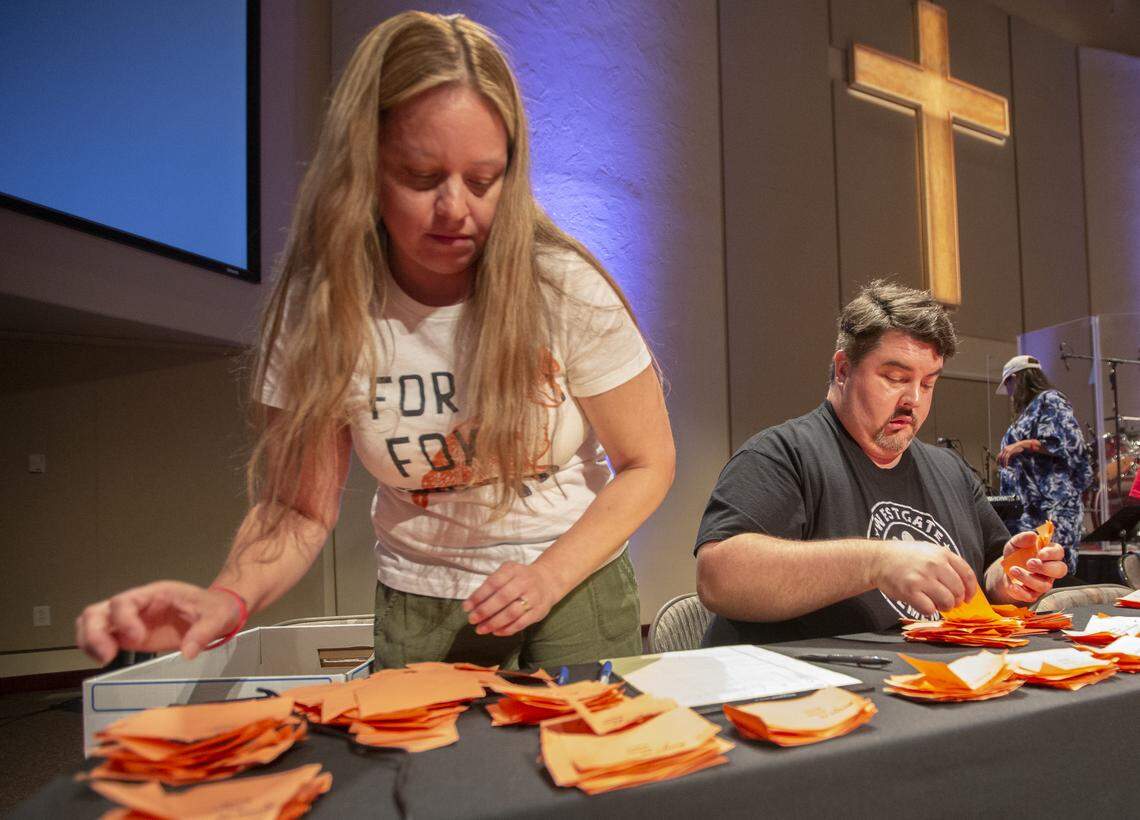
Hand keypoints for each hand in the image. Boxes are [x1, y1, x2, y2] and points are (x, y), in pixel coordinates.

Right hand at [75, 582, 243, 664]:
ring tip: (105, 659)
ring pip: (93, 623)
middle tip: (107, 655)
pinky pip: (102, 638)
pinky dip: (95, 649)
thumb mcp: (217, 617)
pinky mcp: (129, 636)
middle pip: (98, 611)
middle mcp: (137, 605)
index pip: (124, 601)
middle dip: (95, 633)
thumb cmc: (216, 608)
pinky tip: (106, 660)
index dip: (125, 620)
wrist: (217, 613)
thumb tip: (188, 652)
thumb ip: (204, 632)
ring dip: (90, 641)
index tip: (138, 638)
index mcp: (155, 594)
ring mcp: (130, 620)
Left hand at [462, 561, 563, 637]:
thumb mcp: (507, 572)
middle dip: (484, 611)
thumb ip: (491, 584)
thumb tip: (472, 603)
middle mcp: (524, 582)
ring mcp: (533, 597)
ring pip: (512, 613)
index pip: (493, 583)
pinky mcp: (539, 611)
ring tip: (480, 629)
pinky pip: (521, 623)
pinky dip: (507, 629)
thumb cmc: (520, 577)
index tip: (466, 607)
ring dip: (494, 623)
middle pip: (502, 598)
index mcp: (513, 570)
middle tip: (472, 620)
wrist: (548, 581)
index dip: (478, 596)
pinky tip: (495, 632)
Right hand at [871, 541, 978, 616]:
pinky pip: (930, 609)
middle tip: (947, 602)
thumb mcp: (929, 551)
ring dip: (944, 607)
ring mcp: (922, 578)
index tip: (968, 598)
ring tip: (935, 603)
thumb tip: (964, 588)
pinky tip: (922, 603)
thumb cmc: (904, 557)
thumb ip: (947, 565)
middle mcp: (934, 565)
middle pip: (958, 591)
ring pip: (947, 602)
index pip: (967, 575)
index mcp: (942, 554)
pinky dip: (928, 610)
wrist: (878, 559)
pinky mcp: (910, 591)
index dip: (971, 590)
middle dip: (956, 601)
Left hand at [991, 532, 1067, 602]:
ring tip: (1013, 570)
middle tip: (1029, 563)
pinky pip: (1032, 596)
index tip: (1040, 553)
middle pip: (1060, 570)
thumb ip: (1023, 538)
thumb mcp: (1015, 543)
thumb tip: (1033, 536)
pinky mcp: (1033, 593)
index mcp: (1049, 554)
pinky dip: (1022, 592)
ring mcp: (1043, 582)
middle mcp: (1050, 569)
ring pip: (1045, 585)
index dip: (1052, 554)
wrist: (1005, 570)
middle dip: (1045, 568)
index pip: (1059, 553)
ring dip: (1028, 578)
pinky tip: (1013, 585)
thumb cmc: (1015, 554)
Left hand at [998, 440, 1035, 465]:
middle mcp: (1004, 449)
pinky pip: (1006, 457)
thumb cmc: (1018, 449)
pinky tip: (1007, 465)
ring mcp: (1007, 450)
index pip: (999, 455)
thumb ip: (1010, 456)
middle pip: (1000, 457)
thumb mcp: (1012, 453)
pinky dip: (1006, 462)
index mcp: (1004, 449)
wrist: (1022, 445)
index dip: (997, 460)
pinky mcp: (1010, 451)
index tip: (998, 464)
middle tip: (1002, 467)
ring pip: (1003, 458)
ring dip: (1003, 463)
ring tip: (1005, 467)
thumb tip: (1008, 461)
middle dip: (1000, 462)